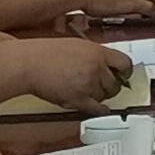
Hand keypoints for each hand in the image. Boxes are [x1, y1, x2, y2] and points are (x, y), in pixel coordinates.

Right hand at [10, 38, 135, 108]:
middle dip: (111, 86)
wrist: (29, 63)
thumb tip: (105, 65)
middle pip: (116, 84)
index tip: (123, 75)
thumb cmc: (46, 53)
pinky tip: (99, 108)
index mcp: (97, 51)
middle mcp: (96, 67)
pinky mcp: (78, 99)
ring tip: (88, 91)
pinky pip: (97, 109)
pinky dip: (100, 110)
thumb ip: (93, 55)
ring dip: (100, 96)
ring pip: (105, 97)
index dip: (125, 72)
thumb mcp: (76, 44)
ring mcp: (88, 84)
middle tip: (103, 86)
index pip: (125, 63)